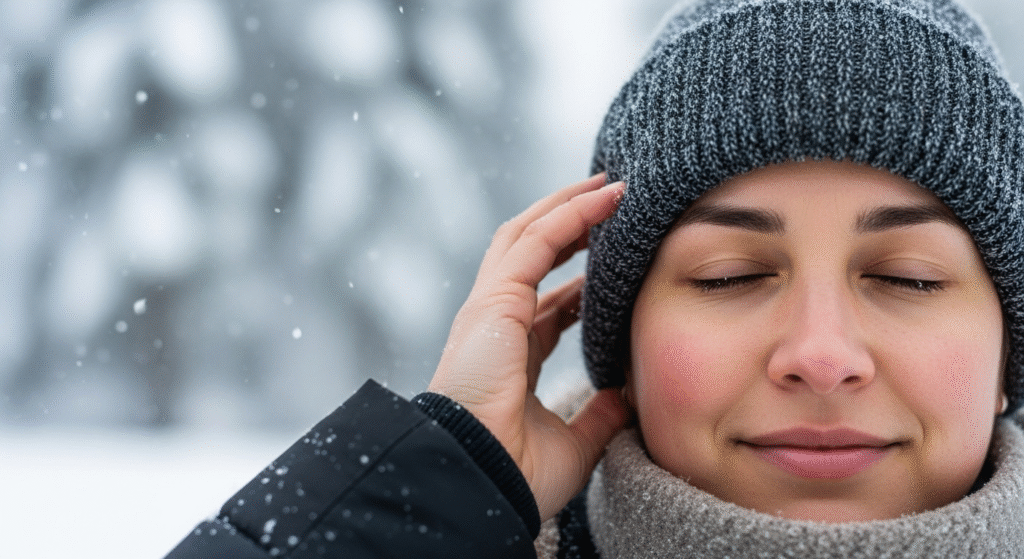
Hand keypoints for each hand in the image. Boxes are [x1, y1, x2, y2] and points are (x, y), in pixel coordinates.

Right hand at [428, 173, 629, 520]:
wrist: (480, 480)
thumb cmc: (516, 473)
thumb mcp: (574, 444)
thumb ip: (598, 417)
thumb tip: (627, 397)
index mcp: (511, 357)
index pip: (549, 306)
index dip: (583, 282)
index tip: (618, 267)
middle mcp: (496, 325)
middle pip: (533, 257)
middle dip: (572, 226)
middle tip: (614, 204)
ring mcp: (491, 308)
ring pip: (529, 235)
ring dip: (571, 206)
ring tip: (613, 187)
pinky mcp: (495, 300)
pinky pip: (537, 241)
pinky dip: (571, 213)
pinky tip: (605, 197)